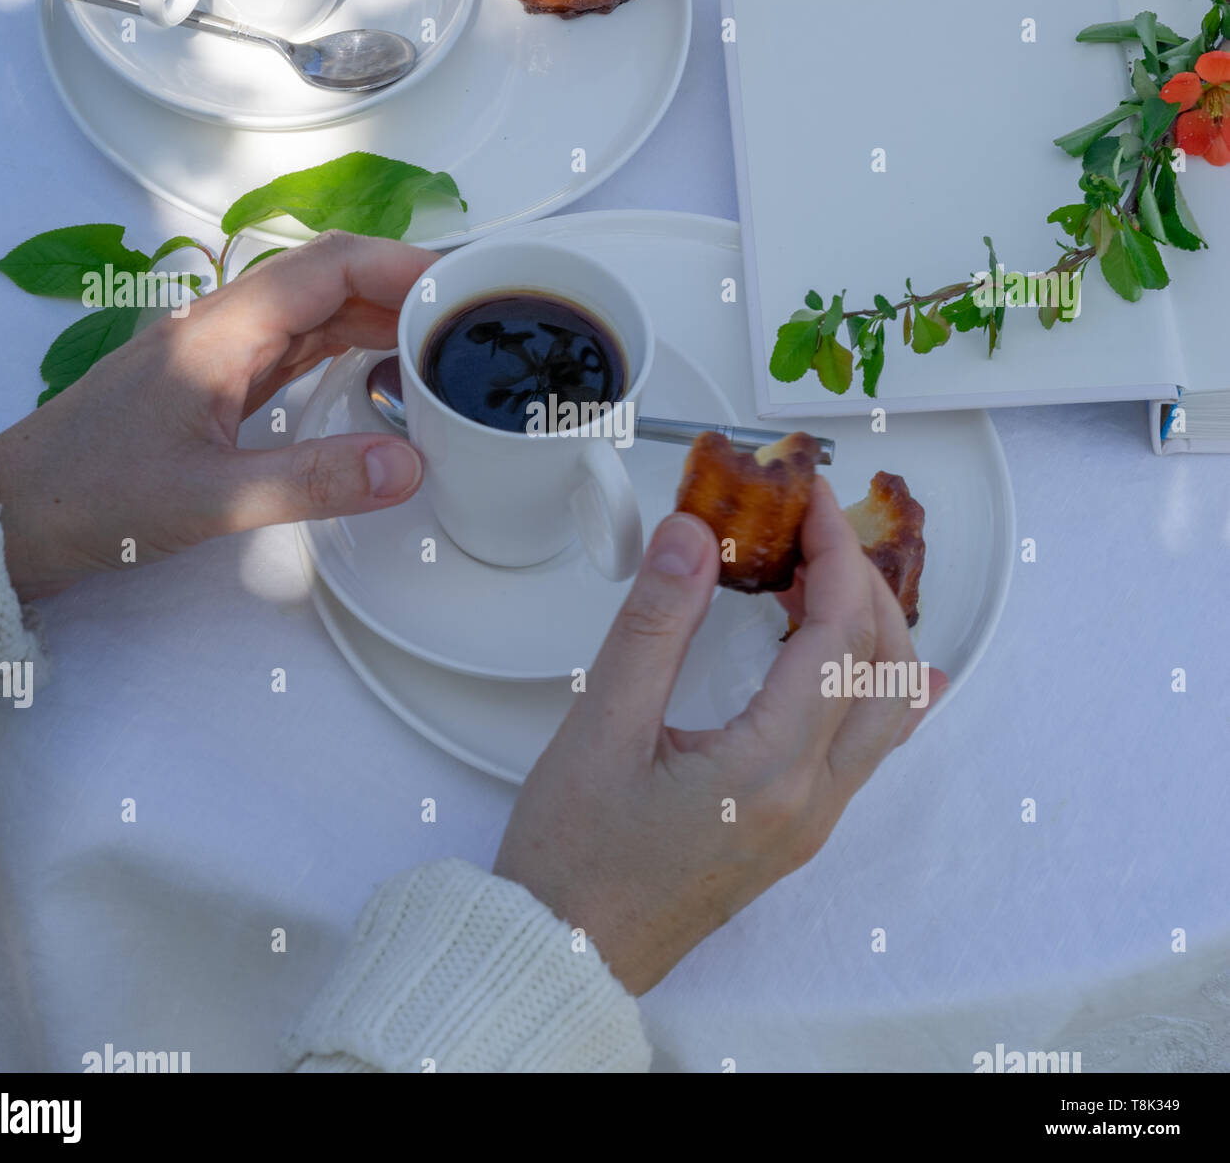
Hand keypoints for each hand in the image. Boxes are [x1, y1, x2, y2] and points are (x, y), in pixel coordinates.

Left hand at [0, 231, 435, 600]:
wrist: (16, 514)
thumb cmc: (90, 496)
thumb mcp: (208, 498)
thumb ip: (312, 481)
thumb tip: (407, 466)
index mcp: (219, 330)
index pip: (328, 267)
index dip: (401, 266)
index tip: (461, 286)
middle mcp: (222, 327)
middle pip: (329, 280)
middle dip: (402, 289)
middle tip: (469, 317)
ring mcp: (219, 352)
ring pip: (315, 312)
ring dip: (378, 319)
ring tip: (440, 343)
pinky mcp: (217, 382)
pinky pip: (297, 348)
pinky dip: (347, 351)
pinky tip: (379, 372)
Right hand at [494, 477, 946, 995]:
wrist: (564, 953)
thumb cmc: (574, 862)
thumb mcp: (602, 727)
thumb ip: (654, 622)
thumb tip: (690, 537)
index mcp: (770, 769)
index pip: (839, 633)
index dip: (833, 551)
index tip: (809, 499)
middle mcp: (809, 800)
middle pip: (884, 666)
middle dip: (862, 581)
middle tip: (816, 526)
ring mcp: (810, 821)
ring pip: (888, 710)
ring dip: (874, 632)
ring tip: (831, 576)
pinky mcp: (793, 830)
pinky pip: (868, 748)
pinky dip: (875, 687)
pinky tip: (882, 670)